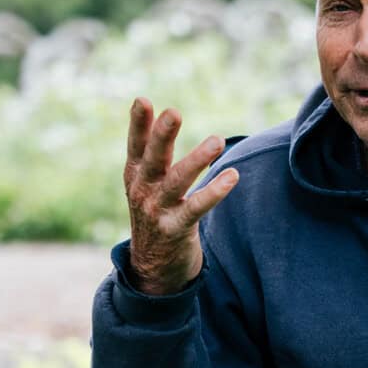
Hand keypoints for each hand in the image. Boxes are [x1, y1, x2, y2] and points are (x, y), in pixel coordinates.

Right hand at [123, 98, 239, 294]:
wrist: (152, 267)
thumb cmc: (155, 214)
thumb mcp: (147, 183)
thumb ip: (152, 152)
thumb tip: (160, 111)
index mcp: (135, 175)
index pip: (136, 146)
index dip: (138, 124)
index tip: (142, 100)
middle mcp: (143, 191)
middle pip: (153, 159)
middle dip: (162, 136)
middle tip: (174, 113)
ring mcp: (157, 211)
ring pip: (177, 181)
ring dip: (197, 160)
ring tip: (217, 140)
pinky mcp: (176, 229)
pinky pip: (197, 207)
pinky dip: (215, 192)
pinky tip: (232, 176)